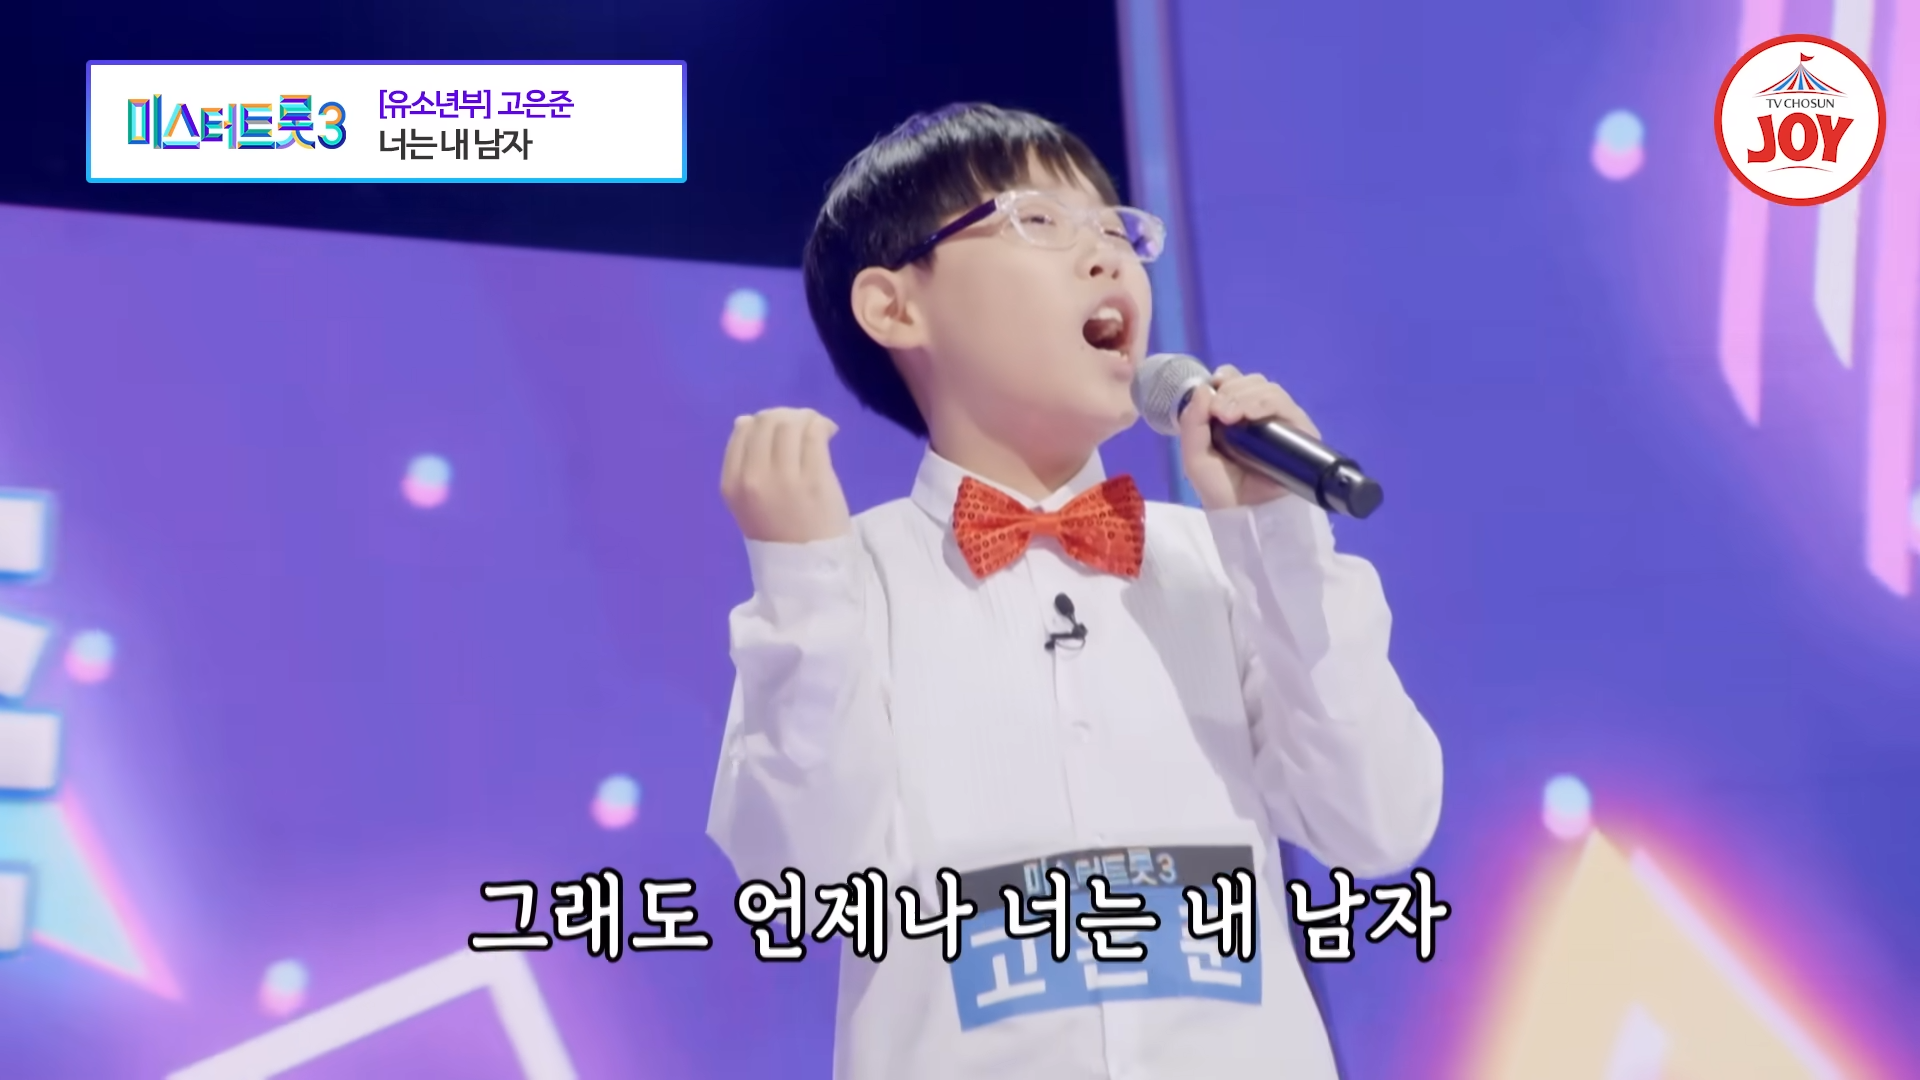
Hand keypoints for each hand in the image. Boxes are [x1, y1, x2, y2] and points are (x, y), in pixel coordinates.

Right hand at [720, 408, 852, 542]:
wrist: (807, 569)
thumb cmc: (780, 536)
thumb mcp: (748, 502)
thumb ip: (745, 463)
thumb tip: (745, 420)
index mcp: (732, 484)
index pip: (743, 430)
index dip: (764, 421)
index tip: (783, 430)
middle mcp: (753, 477)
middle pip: (767, 422)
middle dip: (787, 416)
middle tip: (805, 426)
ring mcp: (784, 477)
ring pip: (790, 424)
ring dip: (806, 417)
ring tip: (819, 428)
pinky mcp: (814, 478)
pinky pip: (814, 434)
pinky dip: (822, 424)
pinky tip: (829, 432)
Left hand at [1176, 366, 1322, 510]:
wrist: (1248, 515)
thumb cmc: (1222, 489)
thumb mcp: (1195, 457)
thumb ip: (1192, 423)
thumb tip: (1202, 387)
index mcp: (1232, 414)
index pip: (1232, 380)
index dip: (1224, 378)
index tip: (1213, 388)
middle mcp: (1257, 414)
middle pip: (1250, 381)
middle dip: (1232, 390)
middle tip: (1220, 413)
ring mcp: (1279, 421)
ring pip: (1267, 388)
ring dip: (1246, 395)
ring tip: (1231, 416)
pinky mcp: (1299, 430)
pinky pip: (1285, 404)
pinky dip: (1265, 403)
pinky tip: (1251, 415)